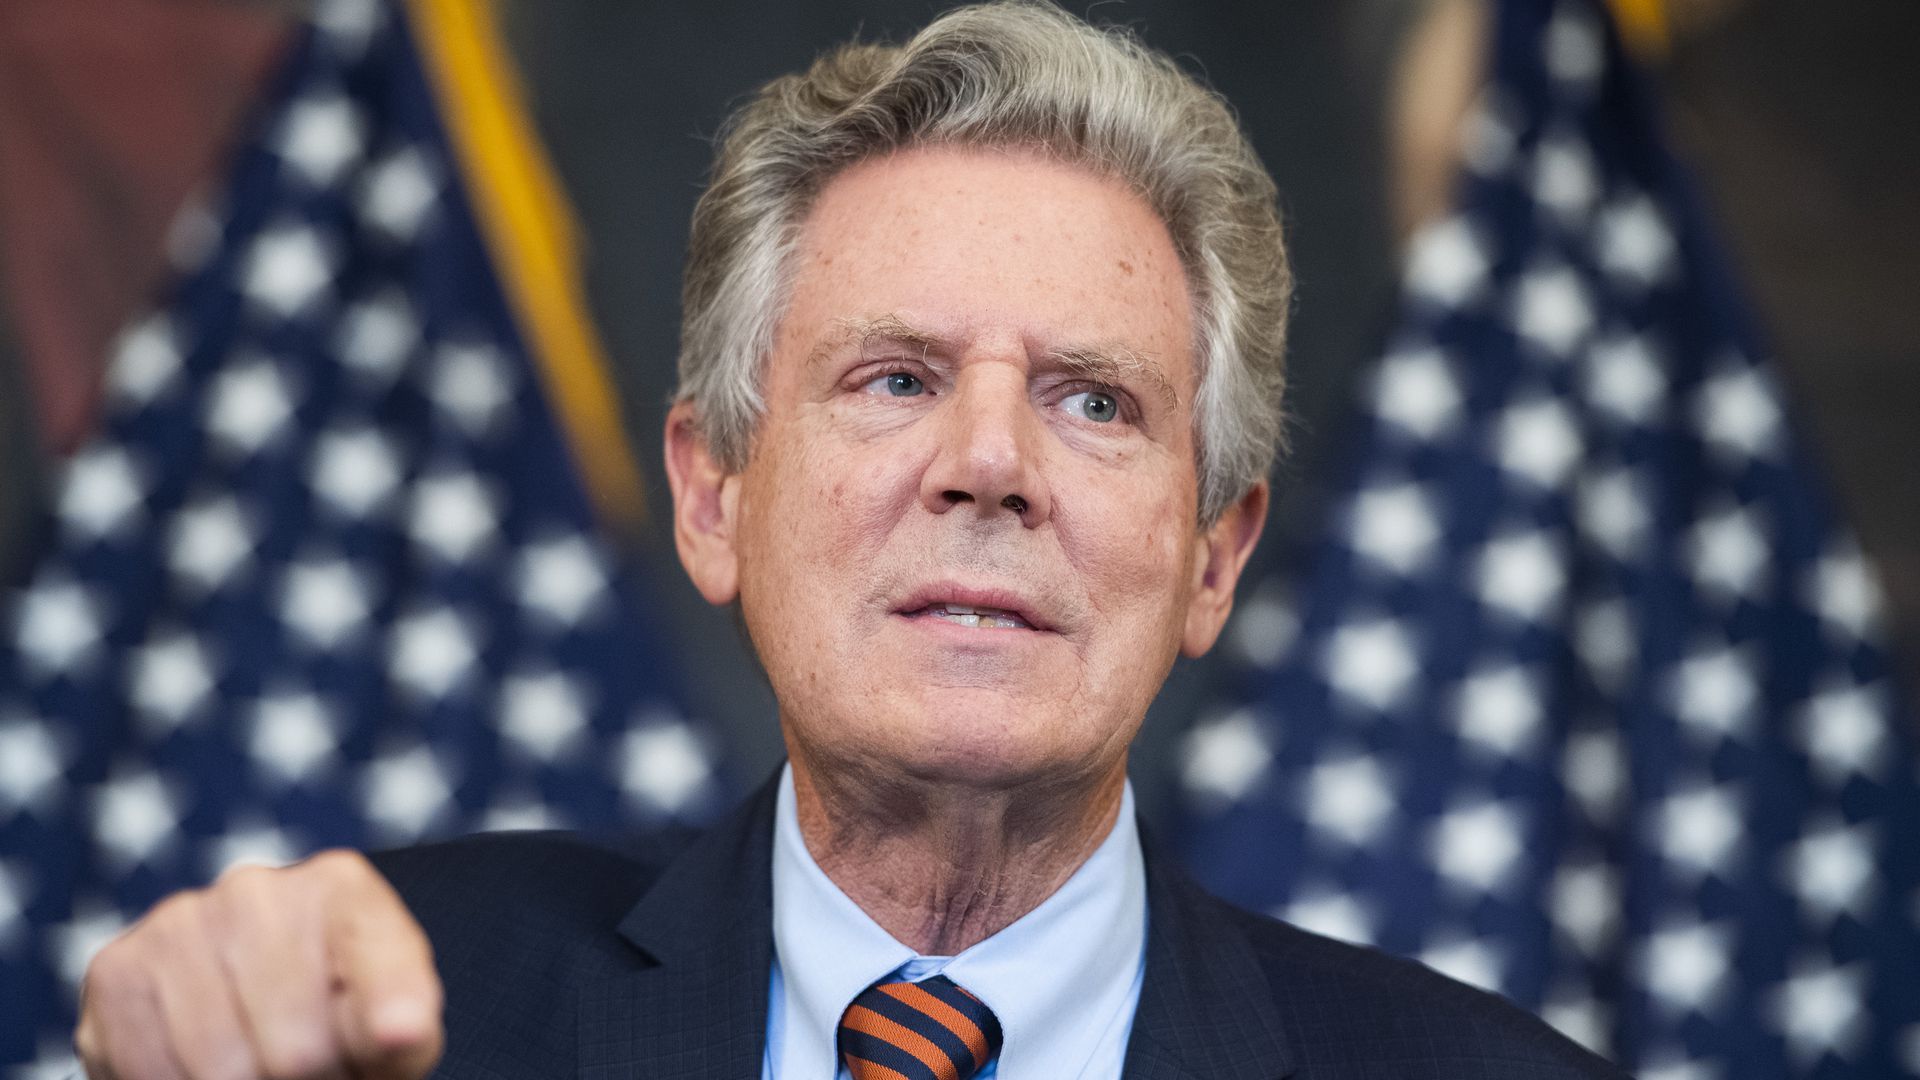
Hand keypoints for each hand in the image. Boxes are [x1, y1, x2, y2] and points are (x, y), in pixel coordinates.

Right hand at [75, 850, 442, 1078]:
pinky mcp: (117, 968)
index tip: (391, 1043)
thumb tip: (399, 1031)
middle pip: (297, 1052)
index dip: (387, 1041)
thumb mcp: (397, 1022)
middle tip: (310, 1063)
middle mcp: (256, 890)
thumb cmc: (340, 1016)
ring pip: (222, 1069)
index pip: (387, 992)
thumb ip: (404, 1027)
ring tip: (259, 1062)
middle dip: (307, 1077)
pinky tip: (201, 1062)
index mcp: (342, 891)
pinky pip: (152, 1070)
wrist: (255, 1005)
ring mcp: (178, 922)